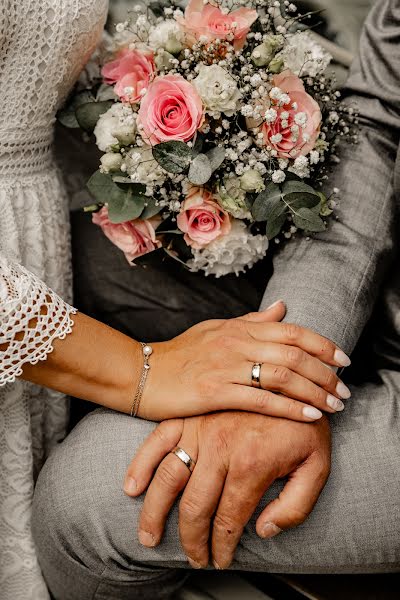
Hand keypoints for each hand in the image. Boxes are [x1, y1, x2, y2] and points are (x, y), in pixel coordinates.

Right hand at [125, 412, 330, 568]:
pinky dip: (140, 466)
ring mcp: (198, 429)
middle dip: (190, 540)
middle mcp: (219, 447)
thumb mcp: (318, 466)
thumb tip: (263, 530)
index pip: (228, 520)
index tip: (220, 560)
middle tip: (193, 557)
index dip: (222, 547)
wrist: (292, 379)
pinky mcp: (187, 416)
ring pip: (168, 479)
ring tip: (148, 537)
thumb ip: (296, 505)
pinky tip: (131, 488)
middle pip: (194, 507)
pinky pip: (156, 442)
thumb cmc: (304, 425)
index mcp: (251, 463)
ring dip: (154, 513)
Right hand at [139, 301, 350, 420]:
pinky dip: (289, 409)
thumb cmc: (179, 354)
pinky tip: (308, 416)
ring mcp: (226, 367)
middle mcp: (236, 343)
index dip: (323, 345)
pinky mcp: (214, 392)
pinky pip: (261, 401)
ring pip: (283, 375)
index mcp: (238, 328)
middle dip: (326, 373)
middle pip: (294, 353)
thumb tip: (283, 306)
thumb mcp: (216, 330)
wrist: (141, 373)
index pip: (292, 330)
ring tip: (334, 406)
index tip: (343, 360)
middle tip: (344, 390)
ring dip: (314, 392)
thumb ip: (252, 321)